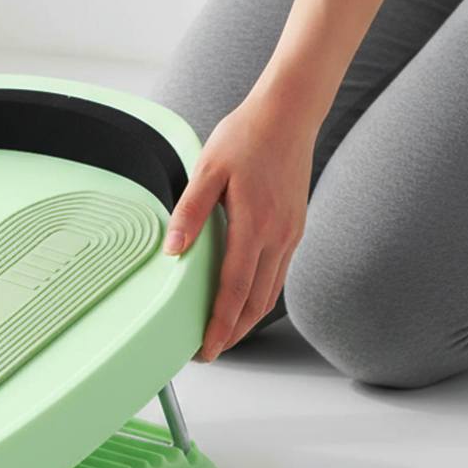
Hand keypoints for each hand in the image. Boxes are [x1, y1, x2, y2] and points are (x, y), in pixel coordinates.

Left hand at [162, 95, 314, 361]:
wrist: (290, 114)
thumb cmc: (246, 136)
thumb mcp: (208, 168)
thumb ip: (189, 210)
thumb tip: (173, 249)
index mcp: (253, 224)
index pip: (234, 290)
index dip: (219, 325)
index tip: (206, 350)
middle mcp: (278, 236)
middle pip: (255, 302)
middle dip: (232, 333)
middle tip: (208, 352)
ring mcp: (290, 234)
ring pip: (270, 293)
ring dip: (246, 319)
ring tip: (222, 334)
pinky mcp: (294, 228)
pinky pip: (278, 274)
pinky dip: (260, 295)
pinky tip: (242, 299)